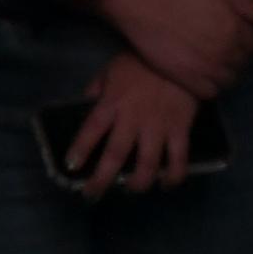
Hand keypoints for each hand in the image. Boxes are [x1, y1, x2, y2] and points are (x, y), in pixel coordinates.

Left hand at [63, 50, 200, 196]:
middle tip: (91, 195)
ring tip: (130, 190)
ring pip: (148, 163)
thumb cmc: (140, 63)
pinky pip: (179, 157)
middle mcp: (133, 120)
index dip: (80, 150)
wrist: (181, 58)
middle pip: (115, 155)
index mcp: (111, 104)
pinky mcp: (181, 129)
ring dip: (138, 182)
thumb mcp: (109, 72)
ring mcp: (158, 127)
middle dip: (101, 179)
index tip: (71, 166)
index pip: (91, 130)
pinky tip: (166, 184)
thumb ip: (96, 91)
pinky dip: (174, 175)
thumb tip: (85, 107)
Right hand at [98, 0, 252, 99]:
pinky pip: (210, 92)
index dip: (244, 44)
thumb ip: (246, 6)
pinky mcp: (186, 77)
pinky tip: (200, 78)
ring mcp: (206, 66)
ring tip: (210, 67)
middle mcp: (225, 49)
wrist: (142, 3)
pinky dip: (210, 87)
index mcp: (236, 29)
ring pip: (229, 80)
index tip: (232, 42)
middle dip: (235, 58)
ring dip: (224, 75)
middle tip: (218, 53)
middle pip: (242, 64)